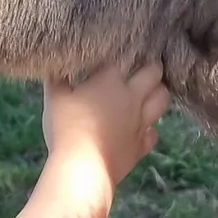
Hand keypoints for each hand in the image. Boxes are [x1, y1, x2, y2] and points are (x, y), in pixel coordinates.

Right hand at [43, 59, 169, 184]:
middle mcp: (132, 97)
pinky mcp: (141, 146)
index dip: (129, 49)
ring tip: (152, 91)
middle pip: (154, 73)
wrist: (82, 169)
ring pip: (163, 99)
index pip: (128, 55)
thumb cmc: (65, 129)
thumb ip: (57, 78)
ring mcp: (140, 122)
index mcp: (110, 81)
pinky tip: (142, 128)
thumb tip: (56, 64)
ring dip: (159, 92)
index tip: (127, 47)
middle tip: (145, 65)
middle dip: (152, 66)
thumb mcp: (54, 98)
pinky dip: (151, 129)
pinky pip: (154, 133)